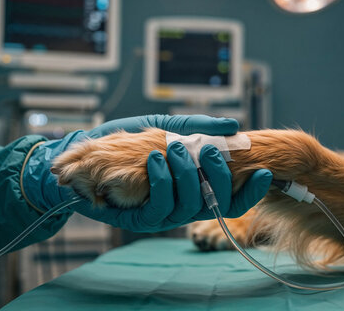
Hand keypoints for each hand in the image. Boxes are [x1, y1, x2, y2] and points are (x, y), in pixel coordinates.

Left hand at [21, 115, 271, 231]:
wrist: (81, 155)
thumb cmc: (125, 143)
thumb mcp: (164, 126)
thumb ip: (197, 127)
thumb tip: (233, 127)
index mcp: (194, 186)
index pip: (231, 197)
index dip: (250, 191)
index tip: (263, 172)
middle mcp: (183, 204)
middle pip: (216, 202)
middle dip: (219, 175)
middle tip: (213, 151)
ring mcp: (162, 214)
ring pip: (190, 205)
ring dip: (188, 174)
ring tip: (177, 148)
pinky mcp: (138, 218)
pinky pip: (160, 205)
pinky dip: (162, 180)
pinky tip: (156, 159)